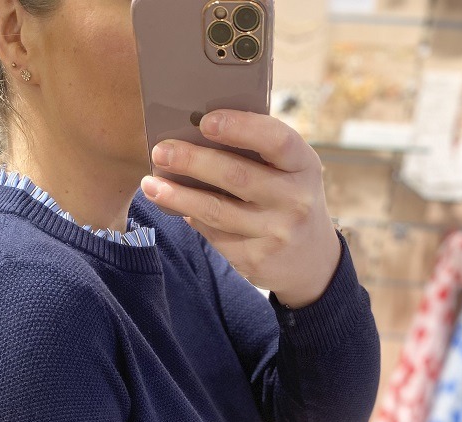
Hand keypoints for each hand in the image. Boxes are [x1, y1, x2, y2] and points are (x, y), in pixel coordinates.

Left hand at [141, 110, 342, 308]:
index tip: (205, 121)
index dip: (240, 127)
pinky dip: (191, 217)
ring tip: (150, 184)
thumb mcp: (291, 172)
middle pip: (236, 176)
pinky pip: (213, 235)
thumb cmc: (289, 199)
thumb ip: (258, 154)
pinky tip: (174, 207)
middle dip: (192, 161)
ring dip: (177, 196)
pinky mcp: (254, 259)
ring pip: (216, 211)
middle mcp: (294, 200)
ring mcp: (275, 233)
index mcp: (304, 166)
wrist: (311, 260)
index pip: (276, 140)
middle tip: (161, 152)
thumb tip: (196, 136)